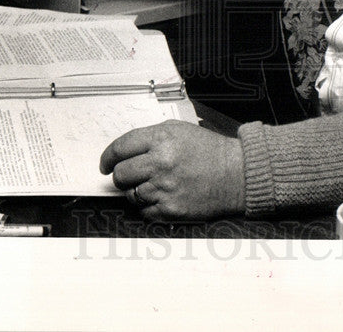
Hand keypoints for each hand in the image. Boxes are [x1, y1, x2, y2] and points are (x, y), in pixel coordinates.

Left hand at [99, 120, 245, 219]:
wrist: (236, 174)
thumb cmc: (211, 152)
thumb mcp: (180, 131)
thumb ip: (150, 138)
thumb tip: (124, 152)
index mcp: (162, 139)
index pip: (120, 148)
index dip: (107, 157)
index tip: (105, 163)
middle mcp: (160, 163)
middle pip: (120, 174)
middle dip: (121, 175)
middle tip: (129, 175)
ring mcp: (164, 188)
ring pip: (130, 194)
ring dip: (136, 191)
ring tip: (154, 185)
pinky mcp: (170, 209)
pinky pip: (144, 212)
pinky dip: (149, 206)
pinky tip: (163, 196)